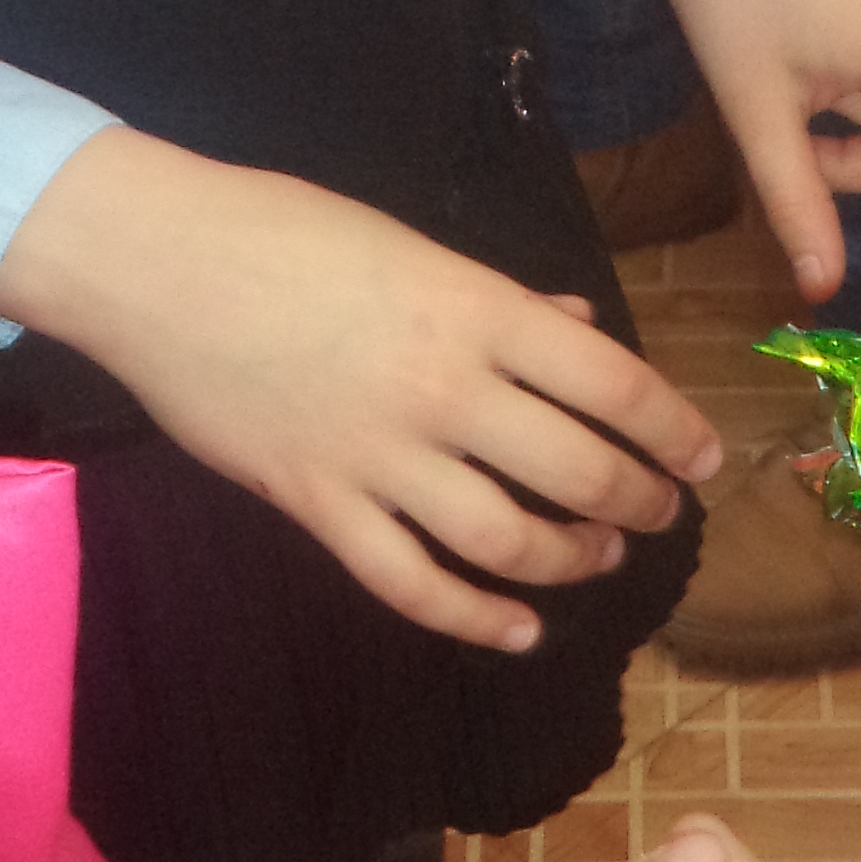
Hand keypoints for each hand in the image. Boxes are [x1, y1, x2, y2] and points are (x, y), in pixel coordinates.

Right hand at [0, 131, 718, 644]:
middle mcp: (446, 391)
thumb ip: (505, 298)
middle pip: (580, 472)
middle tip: (660, 513)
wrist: (156, 261)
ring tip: (598, 557)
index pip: (614, 386)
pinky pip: (412, 584)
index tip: (704, 458)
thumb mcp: (416, 244)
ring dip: (570, 560)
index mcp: (480, 312)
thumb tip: (580, 323)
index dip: (675, 432)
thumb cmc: (287, 232)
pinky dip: (476, 618)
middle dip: (639, 503)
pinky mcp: (318, 504)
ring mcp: (381, 456)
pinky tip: (518, 629)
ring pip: (509, 541)